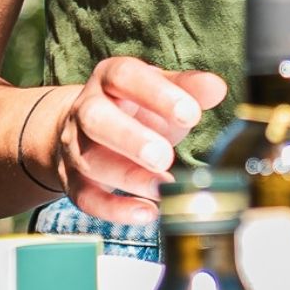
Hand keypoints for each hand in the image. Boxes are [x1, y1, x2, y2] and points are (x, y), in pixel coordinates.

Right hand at [45, 58, 228, 224]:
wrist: (82, 127)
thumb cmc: (133, 106)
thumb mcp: (160, 89)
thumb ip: (188, 87)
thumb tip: (216, 87)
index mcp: (110, 78)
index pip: (126, 76)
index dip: (157, 94)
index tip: (191, 114)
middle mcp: (86, 109)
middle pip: (97, 120)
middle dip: (131, 139)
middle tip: (165, 157)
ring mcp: (75, 147)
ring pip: (92, 161)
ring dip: (130, 178)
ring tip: (165, 187)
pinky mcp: (73, 181)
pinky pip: (86, 197)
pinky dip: (115, 209)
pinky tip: (147, 213)